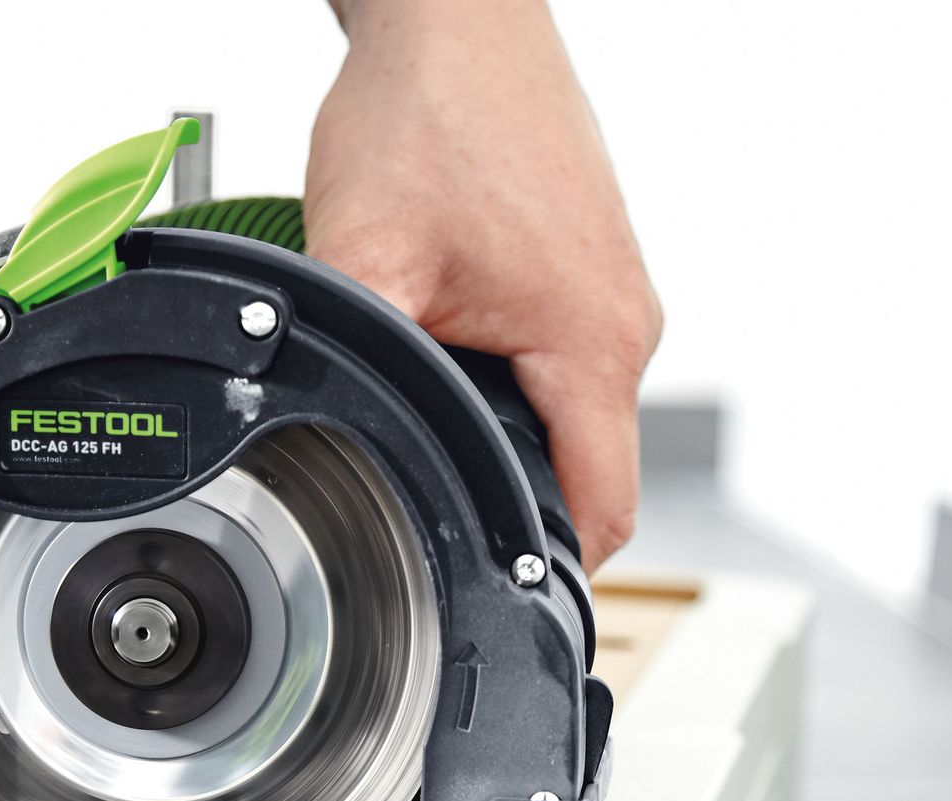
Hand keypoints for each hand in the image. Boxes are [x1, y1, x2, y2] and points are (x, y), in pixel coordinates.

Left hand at [307, 0, 660, 568]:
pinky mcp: (589, 265)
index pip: (603, 514)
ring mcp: (614, 291)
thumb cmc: (430, 113)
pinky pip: (557, 355)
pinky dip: (504, 368)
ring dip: (498, 422)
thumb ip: (359, 371)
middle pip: (582, 469)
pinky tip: (446, 334)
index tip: (488, 592)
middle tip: (420, 482)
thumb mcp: (362, 260)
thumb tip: (327, 446)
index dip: (545, 570)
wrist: (457, 14)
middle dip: (502, 488)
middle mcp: (624, 322)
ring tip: (426, 390)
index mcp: (593, 342)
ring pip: (564, 412)